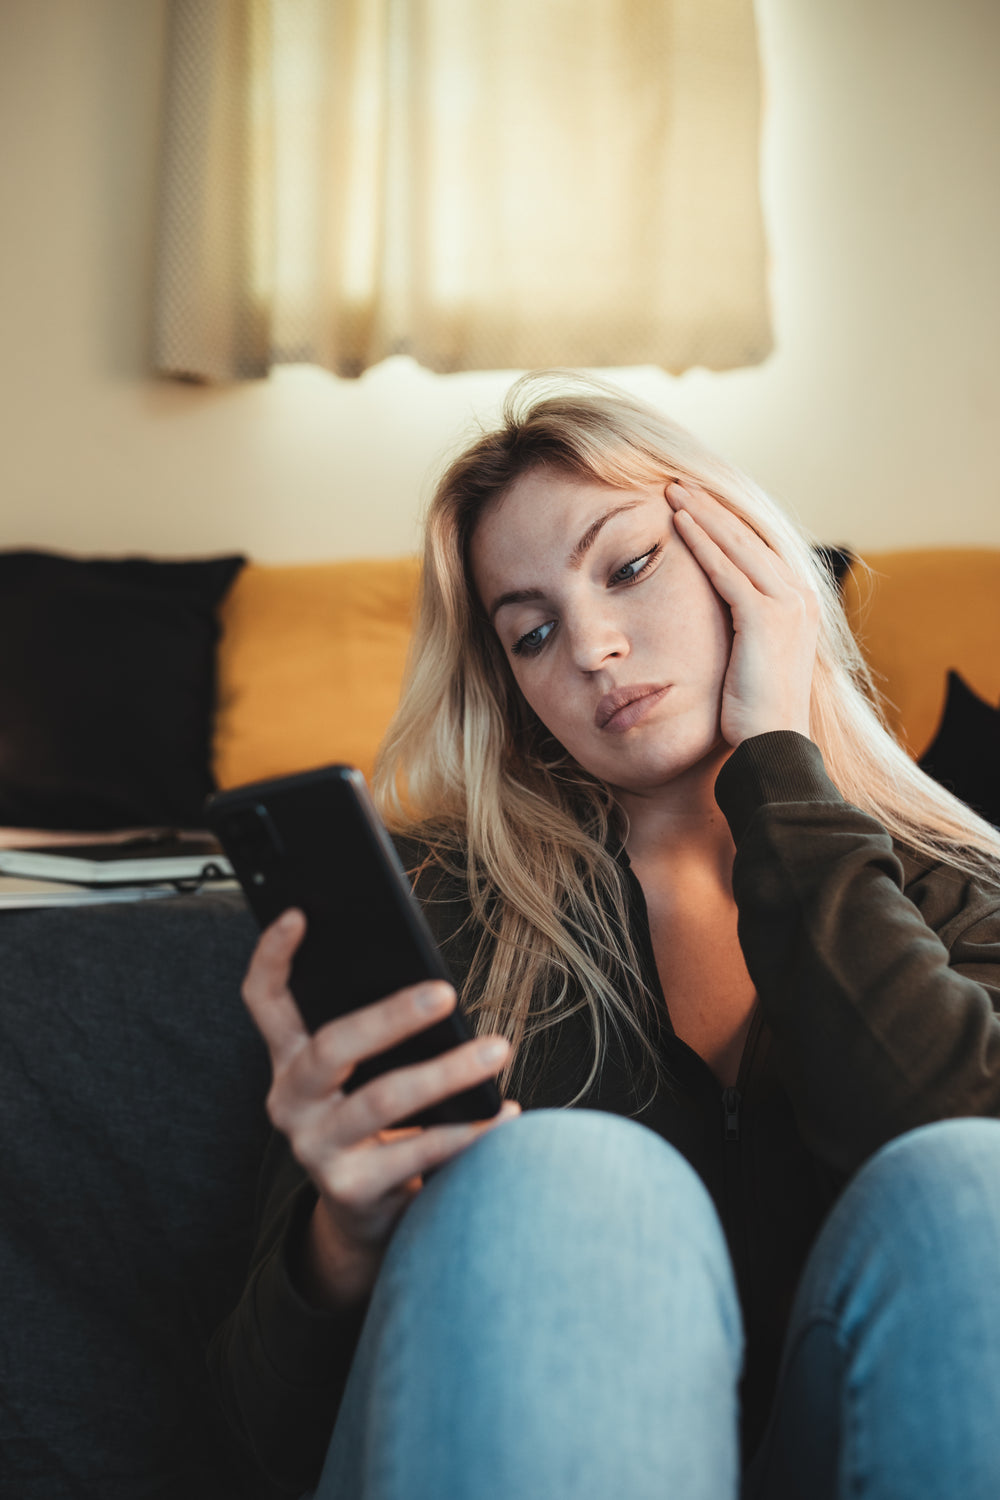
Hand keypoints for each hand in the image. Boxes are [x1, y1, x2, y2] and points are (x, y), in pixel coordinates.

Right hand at [241, 909, 519, 1309]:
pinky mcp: (349, 1189)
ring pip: (381, 1099)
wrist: (370, 1212)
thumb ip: (377, 1035)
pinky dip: (468, 1130)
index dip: (272, 957)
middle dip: (389, 1016)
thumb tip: (434, 989)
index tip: (299, 914)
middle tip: (445, 993)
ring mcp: (315, 1147)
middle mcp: (290, 1101)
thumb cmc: (377, 1121)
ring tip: (496, 1050)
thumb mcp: (362, 1073)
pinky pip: (417, 1152)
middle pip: (331, 1047)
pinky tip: (502, 1113)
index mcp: (289, 1060)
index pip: (264, 1001)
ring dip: (446, 1072)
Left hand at [665, 482, 818, 746]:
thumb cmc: (756, 713)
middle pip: (749, 537)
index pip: (759, 548)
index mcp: (800, 604)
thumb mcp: (752, 660)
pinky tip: (677, 523)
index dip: (727, 522)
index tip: (697, 501)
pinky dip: (700, 542)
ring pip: (737, 545)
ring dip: (702, 513)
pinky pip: (725, 569)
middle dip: (712, 507)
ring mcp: (787, 603)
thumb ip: (743, 628)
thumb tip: (716, 612)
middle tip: (679, 483)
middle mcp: (800, 596)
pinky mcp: (765, 616)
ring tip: (672, 491)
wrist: (773, 746)